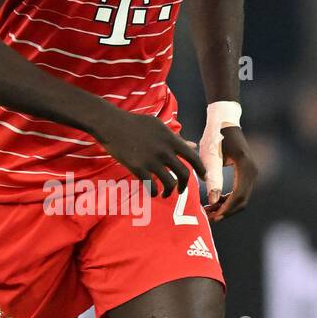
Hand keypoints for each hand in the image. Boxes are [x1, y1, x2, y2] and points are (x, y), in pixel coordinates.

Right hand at [92, 106, 206, 196]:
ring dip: (169, 191)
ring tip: (165, 193)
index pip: (193, 157)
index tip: (204, 177)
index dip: (201, 169)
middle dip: (184, 185)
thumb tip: (192, 145)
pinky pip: (151, 186)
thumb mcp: (159, 126)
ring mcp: (151, 160)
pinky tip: (152, 192)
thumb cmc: (135, 123)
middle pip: (184, 173)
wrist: (112, 124)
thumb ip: (176, 138)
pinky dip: (154, 193)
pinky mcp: (138, 168)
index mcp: (171, 139)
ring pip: (169, 183)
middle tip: (181, 190)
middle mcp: (164, 151)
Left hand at [205, 126, 257, 220]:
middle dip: (226, 211)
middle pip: (242, 200)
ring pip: (242, 198)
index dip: (226, 209)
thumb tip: (214, 201)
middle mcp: (252, 171)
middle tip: (209, 217)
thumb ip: (212, 178)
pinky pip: (240, 192)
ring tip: (209, 211)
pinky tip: (215, 202)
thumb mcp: (210, 156)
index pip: (239, 195)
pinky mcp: (247, 174)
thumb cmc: (215, 136)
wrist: (224, 122)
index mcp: (245, 166)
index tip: (214, 216)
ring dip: (226, 207)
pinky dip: (228, 200)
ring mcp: (251, 173)